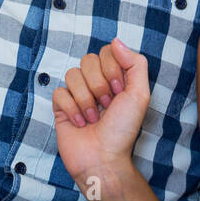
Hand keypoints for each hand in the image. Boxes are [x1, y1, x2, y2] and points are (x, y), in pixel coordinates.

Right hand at [52, 37, 149, 188]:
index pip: (107, 51)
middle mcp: (95, 82)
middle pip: (88, 60)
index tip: (120, 91)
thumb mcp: (140, 95)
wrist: (104, 160)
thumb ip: (135, 64)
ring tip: (94, 118)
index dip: (112, 69)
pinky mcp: (61, 107)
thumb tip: (116, 40)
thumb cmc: (123, 130)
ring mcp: (77, 94)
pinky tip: (80, 123)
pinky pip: (59, 92)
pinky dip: (71, 109)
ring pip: (72, 75)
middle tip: (107, 106)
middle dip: (99, 85)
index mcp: (115, 77)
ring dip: (86, 100)